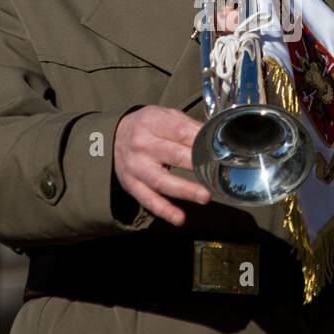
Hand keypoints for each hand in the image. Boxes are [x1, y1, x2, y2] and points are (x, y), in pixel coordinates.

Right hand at [114, 106, 211, 224]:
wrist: (114, 136)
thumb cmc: (147, 126)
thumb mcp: (164, 115)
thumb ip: (187, 125)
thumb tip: (214, 138)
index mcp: (152, 123)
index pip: (181, 131)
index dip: (201, 141)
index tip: (219, 150)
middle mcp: (142, 144)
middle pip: (173, 155)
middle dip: (197, 164)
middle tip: (218, 172)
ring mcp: (136, 167)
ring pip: (161, 181)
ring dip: (185, 190)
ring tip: (205, 196)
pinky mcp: (132, 184)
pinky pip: (148, 199)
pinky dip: (164, 210)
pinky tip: (179, 218)